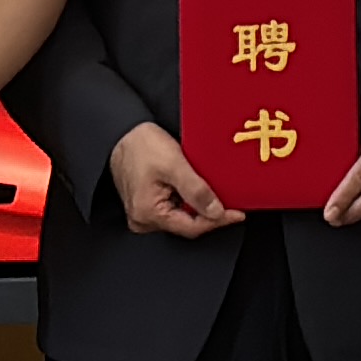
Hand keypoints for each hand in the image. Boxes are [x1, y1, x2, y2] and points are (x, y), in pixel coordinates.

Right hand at [109, 122, 239, 238]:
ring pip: (182, 217)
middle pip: (187, 224)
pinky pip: (174, 208)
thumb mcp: (174, 164)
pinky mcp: (147, 205)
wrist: (122, 134)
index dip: (218, 221)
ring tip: (217, 194)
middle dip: (210, 214)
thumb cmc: (141, 146)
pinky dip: (189, 201)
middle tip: (232, 202)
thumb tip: (216, 212)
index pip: (192, 227)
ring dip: (200, 206)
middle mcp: (143, 220)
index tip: (238, 213)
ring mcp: (144, 214)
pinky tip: (199, 191)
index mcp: (148, 214)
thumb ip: (196, 190)